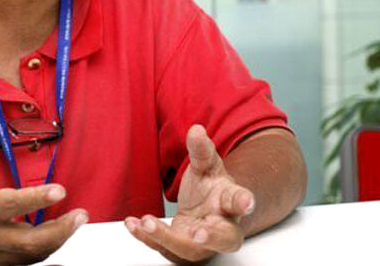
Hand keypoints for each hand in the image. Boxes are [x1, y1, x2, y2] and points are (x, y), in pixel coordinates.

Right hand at [0, 106, 88, 264]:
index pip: (10, 204)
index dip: (36, 198)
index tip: (60, 189)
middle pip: (28, 242)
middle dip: (59, 231)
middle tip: (80, 215)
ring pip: (29, 254)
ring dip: (56, 240)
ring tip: (75, 222)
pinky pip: (23, 261)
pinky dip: (43, 251)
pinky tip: (57, 236)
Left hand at [125, 124, 254, 263]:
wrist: (205, 210)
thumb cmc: (211, 189)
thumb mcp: (207, 166)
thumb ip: (201, 150)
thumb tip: (196, 130)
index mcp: (231, 204)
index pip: (239, 202)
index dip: (243, 202)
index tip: (246, 201)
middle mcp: (222, 229)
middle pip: (223, 239)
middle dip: (210, 237)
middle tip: (198, 234)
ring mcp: (201, 245)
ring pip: (188, 249)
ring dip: (165, 238)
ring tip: (147, 222)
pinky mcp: (180, 250)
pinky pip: (163, 248)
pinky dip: (146, 237)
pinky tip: (132, 224)